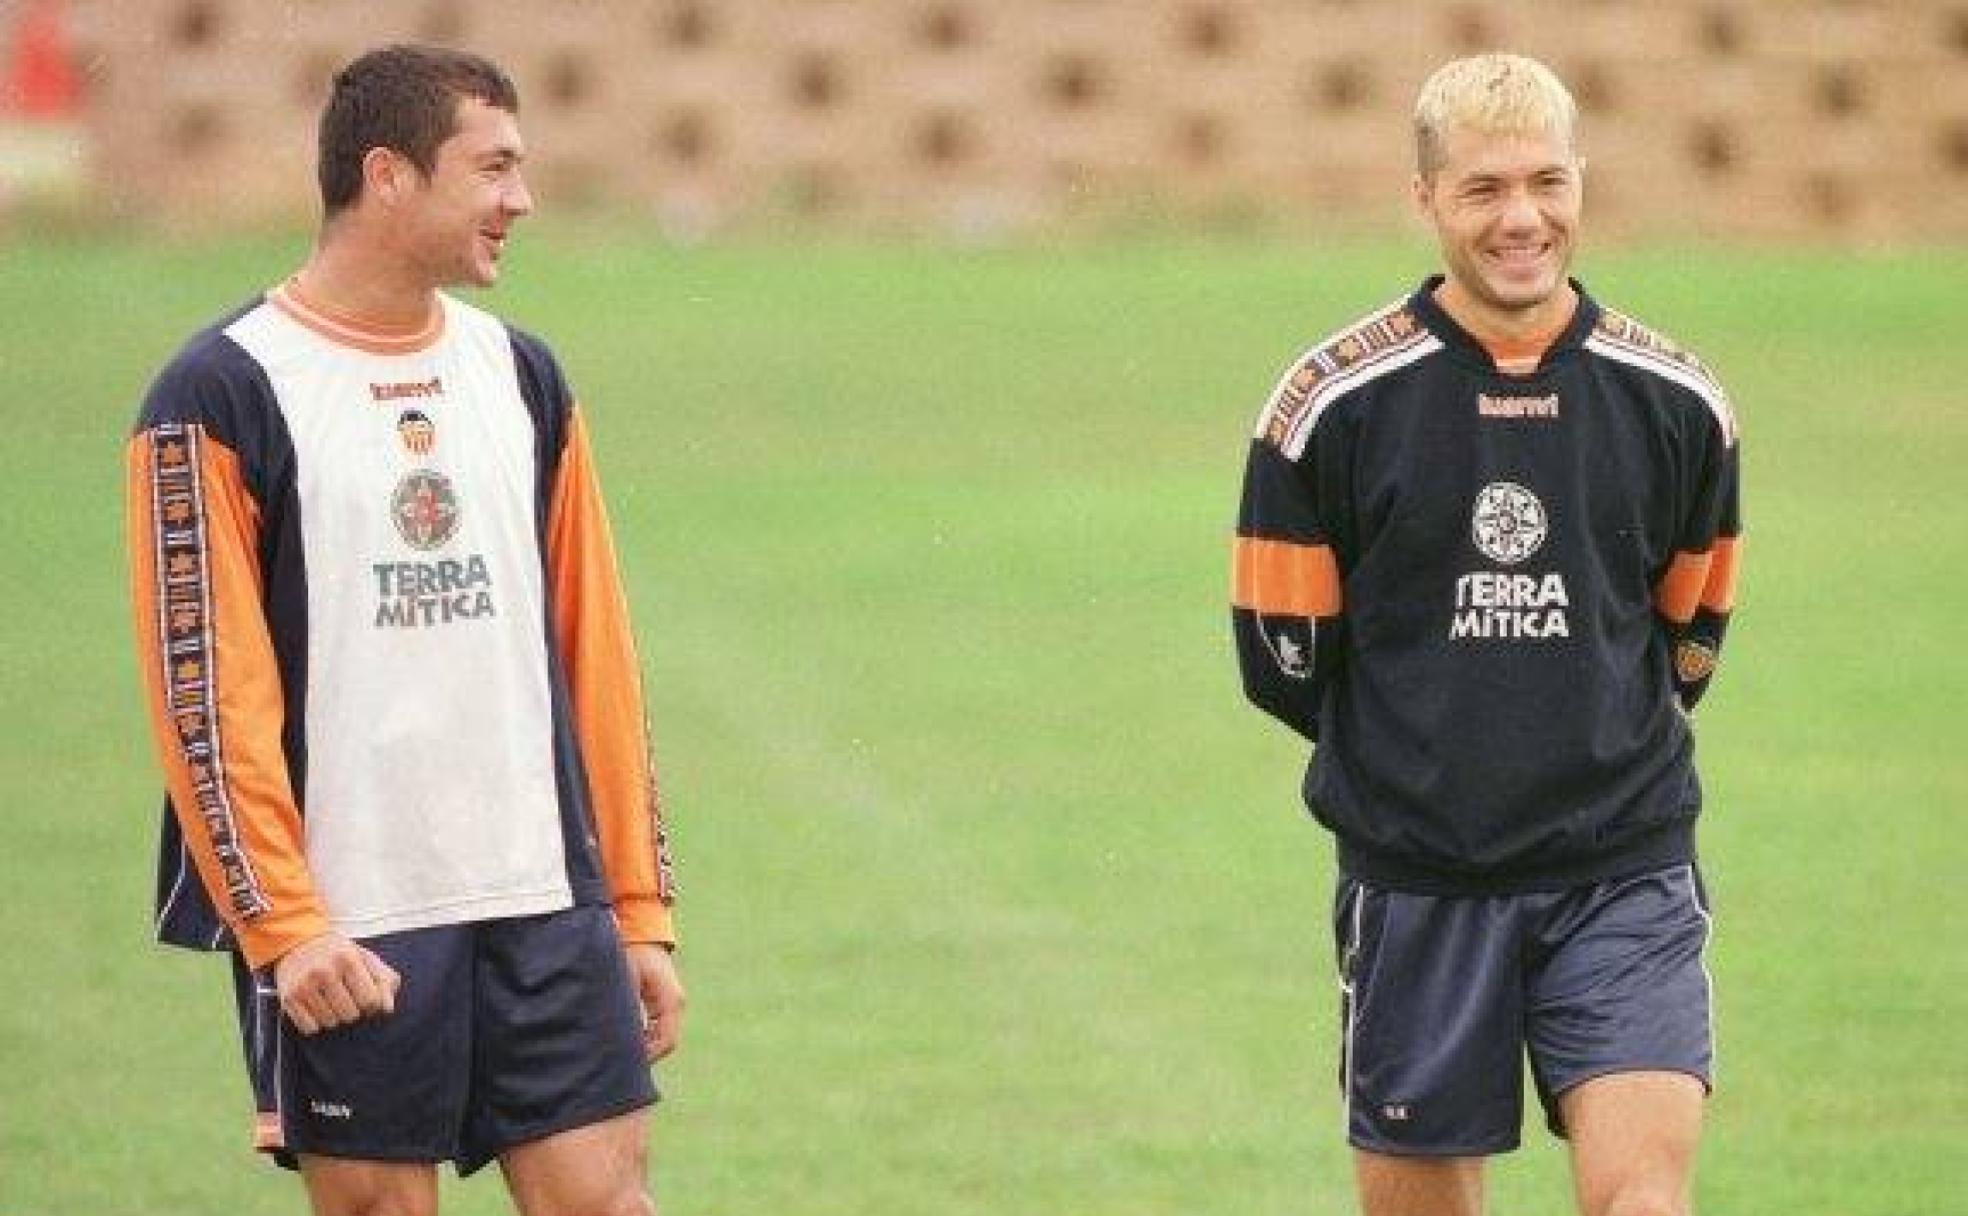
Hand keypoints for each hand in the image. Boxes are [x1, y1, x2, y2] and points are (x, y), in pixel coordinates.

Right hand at [273, 932, 399, 1035]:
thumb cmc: (337, 953)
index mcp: (348, 959)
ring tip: (330, 999)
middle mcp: (324, 972)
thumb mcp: (365, 958)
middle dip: (353, 1010)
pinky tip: (316, 1006)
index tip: (366, 998)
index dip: (372, 1004)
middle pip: (351, 1015)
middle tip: (346, 996)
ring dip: (335, 1016)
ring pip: (331, 1023)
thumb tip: (387, 1009)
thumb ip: (384, 980)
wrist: (298, 943)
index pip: (370, 1001)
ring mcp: (304, 986)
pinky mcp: (288, 999)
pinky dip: (316, 1023)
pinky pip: (310, 1028)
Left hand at [625, 943, 684, 1061]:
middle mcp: (676, 1004)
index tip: (627, 1063)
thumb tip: (622, 1035)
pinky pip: (659, 1027)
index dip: (648, 1056)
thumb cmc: (632, 954)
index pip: (666, 1041)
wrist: (641, 932)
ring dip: (645, 1046)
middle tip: (621, 1062)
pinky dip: (646, 1037)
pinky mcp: (665, 1002)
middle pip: (666, 1043)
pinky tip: (627, 1038)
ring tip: (622, 1052)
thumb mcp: (626, 980)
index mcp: (671, 1001)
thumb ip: (628, 1008)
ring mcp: (673, 1003)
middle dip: (646, 1054)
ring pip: (663, 1037)